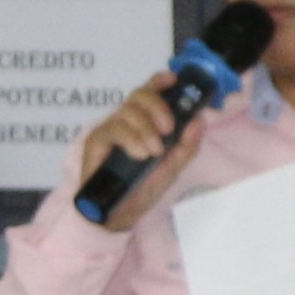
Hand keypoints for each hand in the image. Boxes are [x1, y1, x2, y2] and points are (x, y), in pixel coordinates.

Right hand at [76, 73, 207, 232]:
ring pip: (127, 110)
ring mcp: (110, 129)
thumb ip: (187, 145)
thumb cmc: (143, 188)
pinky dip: (131, 139)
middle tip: (169, 128)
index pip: (150, 92)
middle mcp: (127, 121)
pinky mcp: (96, 141)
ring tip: (154, 151)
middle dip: (158, 106)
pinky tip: (140, 154)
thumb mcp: (172, 167)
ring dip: (146, 128)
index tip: (173, 79)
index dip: (160, 81)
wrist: (119, 215)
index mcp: (145, 122)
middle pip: (139, 95)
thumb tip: (199, 120)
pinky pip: (114, 129)